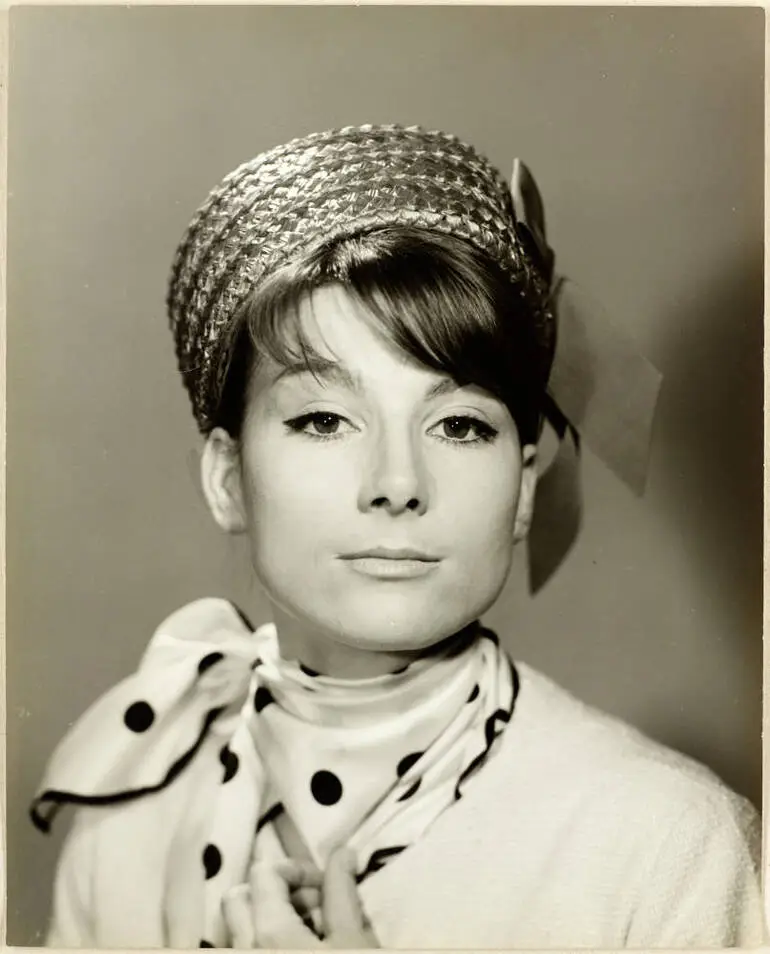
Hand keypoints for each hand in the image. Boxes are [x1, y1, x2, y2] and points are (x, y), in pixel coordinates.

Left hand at [223, 847, 377, 947]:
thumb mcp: (354, 939)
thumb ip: (342, 892)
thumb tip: (342, 852)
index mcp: (268, 931)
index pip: (264, 871)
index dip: (297, 870)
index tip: (326, 885)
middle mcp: (243, 947)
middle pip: (238, 897)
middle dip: (273, 892)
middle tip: (311, 906)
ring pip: (240, 926)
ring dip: (269, 917)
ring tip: (309, 930)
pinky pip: (245, 945)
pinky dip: (265, 939)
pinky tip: (299, 948)